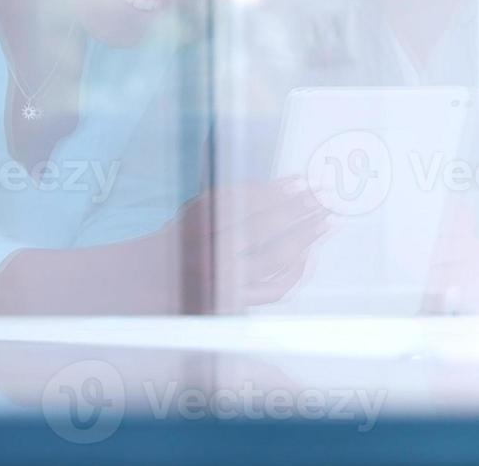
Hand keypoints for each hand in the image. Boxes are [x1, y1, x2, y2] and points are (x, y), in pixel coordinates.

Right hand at [179, 178, 331, 308]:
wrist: (155, 282)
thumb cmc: (182, 241)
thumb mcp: (194, 211)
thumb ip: (231, 200)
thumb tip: (280, 189)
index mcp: (193, 227)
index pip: (240, 204)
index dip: (273, 191)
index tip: (300, 181)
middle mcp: (207, 255)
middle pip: (261, 229)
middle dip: (296, 210)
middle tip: (322, 198)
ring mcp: (223, 281)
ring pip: (273, 258)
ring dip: (304, 237)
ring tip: (325, 221)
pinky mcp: (236, 301)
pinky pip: (275, 289)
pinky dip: (295, 272)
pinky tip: (308, 255)